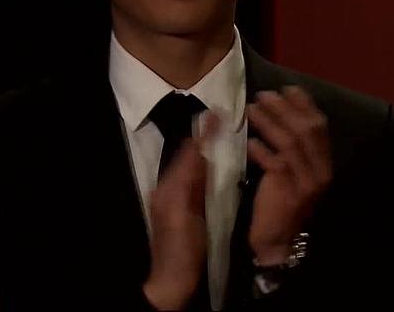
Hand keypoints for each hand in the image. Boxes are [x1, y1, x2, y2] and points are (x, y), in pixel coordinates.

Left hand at [143, 114, 218, 309]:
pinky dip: (206, 167)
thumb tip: (201, 152)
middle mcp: (170, 189)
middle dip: (204, 137)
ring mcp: (177, 201)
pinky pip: (196, 181)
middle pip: (188, 155)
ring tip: (223, 134)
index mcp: (170, 186)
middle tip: (223, 118)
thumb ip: (191, 182)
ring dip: (206, 150)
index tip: (217, 113)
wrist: (173, 281)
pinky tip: (217, 166)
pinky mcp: (186, 211)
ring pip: (192, 167)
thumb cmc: (181, 249)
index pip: (188, 151)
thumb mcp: (185, 213)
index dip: (203, 132)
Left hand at [246, 86, 331, 263]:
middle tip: (265, 94)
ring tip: (253, 109)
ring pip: (291, 143)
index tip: (288, 88)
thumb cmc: (280, 205)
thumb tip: (281, 115)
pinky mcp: (289, 193)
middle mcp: (321, 171)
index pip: (319, 126)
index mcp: (324, 164)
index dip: (305, 105)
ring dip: (271, 123)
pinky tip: (250, 142)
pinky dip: (263, 151)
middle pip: (306, 130)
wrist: (278, 242)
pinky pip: (277, 165)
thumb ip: (293, 150)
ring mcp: (306, 183)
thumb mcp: (293, 174)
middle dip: (286, 109)